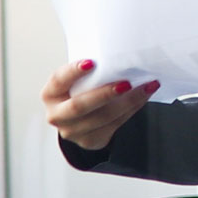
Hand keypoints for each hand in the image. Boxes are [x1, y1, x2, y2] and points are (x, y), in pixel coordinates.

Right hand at [41, 60, 157, 151]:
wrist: (86, 118)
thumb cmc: (84, 91)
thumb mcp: (80, 80)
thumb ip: (91, 71)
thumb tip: (119, 57)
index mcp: (51, 94)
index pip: (58, 80)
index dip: (73, 72)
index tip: (91, 63)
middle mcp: (56, 115)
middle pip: (79, 106)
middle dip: (105, 94)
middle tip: (126, 83)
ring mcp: (71, 131)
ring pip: (102, 117)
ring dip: (128, 101)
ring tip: (146, 87)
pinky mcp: (89, 140)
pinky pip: (114, 125)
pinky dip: (132, 109)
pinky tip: (143, 97)